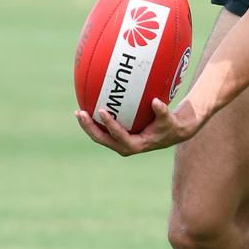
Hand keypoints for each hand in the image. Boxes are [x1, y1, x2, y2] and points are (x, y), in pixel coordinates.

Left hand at [75, 97, 201, 155]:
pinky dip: (94, 122)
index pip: (119, 136)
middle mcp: (124, 147)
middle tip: (80, 113)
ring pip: (99, 136)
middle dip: (89, 127)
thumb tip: (155, 101)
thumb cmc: (169, 126)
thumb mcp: (169, 120)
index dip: (109, 124)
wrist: (170, 134)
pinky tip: (88, 109)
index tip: (101, 111)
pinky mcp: (117, 139)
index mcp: (135, 145)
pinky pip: (102, 131)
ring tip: (78, 113)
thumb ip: (162, 112)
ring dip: (87, 126)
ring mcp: (119, 143)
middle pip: (102, 139)